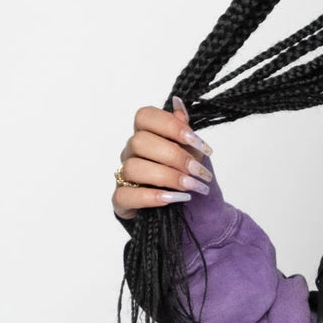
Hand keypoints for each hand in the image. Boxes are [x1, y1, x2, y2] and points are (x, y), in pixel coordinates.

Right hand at [113, 95, 214, 220]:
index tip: (197, 143)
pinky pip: (125, 195)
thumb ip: (186, 133)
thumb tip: (178, 102)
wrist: (200, 220)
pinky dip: (152, 197)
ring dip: (168, 177)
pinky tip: (175, 199)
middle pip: (140, 141)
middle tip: (198, 171)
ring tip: (192, 187)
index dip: (170, 126)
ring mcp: (125, 178)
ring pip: (133, 167)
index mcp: (149, 137)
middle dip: (174, 156)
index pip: (145, 117)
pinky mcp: (122, 203)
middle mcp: (132, 154)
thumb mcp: (198, 157)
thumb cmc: (194, 184)